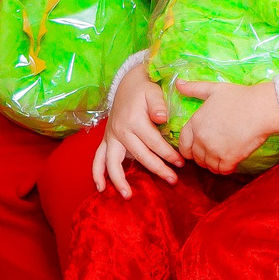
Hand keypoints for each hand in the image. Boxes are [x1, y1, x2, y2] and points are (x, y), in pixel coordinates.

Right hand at [93, 63, 178, 194]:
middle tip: (173, 181)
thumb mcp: (153, 91)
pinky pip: (98, 159)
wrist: (128, 83)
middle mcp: (120, 131)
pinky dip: (97, 174)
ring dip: (119, 180)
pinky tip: (102, 188)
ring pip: (113, 162)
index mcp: (134, 121)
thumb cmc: (145, 89)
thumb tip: (162, 117)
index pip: (154, 143)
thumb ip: (158, 104)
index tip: (181, 163)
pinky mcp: (106, 140)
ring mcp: (111, 137)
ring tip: (128, 196)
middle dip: (157, 169)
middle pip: (139, 156)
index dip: (169, 154)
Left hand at [172, 78, 278, 173]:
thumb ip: (194, 88)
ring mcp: (214, 149)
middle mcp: (201, 138)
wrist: (262, 108)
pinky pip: (222, 170)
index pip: (183, 144)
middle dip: (203, 157)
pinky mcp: (229, 158)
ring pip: (208, 166)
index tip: (195, 150)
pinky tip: (232, 162)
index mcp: (195, 122)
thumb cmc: (241, 97)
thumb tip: (178, 83)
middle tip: (213, 153)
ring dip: (214, 164)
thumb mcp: (214, 89)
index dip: (188, 149)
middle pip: (196, 157)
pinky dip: (226, 169)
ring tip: (223, 158)